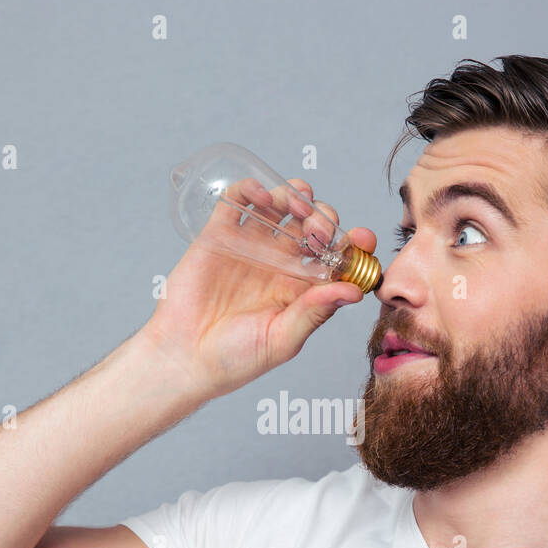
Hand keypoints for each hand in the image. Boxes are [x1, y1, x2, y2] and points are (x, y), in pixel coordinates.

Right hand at [141, 177, 377, 399]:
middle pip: (313, 225)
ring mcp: (251, 246)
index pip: (338, 257)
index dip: (354, 243)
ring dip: (294, 195)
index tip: (363, 238)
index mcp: (303, 288)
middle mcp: (281, 263)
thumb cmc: (235, 359)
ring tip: (294, 204)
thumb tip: (355, 291)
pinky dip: (251, 188)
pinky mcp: (219, 235)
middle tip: (318, 229)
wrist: (184, 358)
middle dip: (323, 217)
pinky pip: (238, 201)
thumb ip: (315, 312)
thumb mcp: (282, 340)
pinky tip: (261, 196)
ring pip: (280, 205)